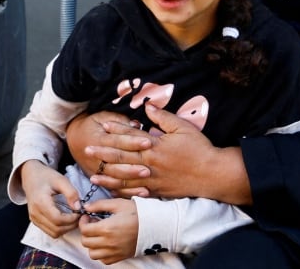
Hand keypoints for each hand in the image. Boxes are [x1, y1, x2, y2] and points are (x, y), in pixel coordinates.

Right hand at [19, 160, 80, 237]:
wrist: (31, 176)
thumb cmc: (46, 176)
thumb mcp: (61, 180)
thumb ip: (71, 193)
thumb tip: (78, 208)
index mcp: (40, 202)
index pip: (58, 219)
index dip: (71, 219)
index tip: (80, 212)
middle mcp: (35, 213)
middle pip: (56, 229)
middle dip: (71, 225)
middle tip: (79, 216)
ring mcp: (34, 219)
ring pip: (53, 233)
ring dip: (66, 229)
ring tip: (73, 218)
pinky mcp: (35, 221)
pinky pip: (50, 231)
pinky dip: (60, 229)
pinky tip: (66, 219)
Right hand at [67, 112, 152, 196]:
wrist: (75, 137)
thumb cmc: (93, 124)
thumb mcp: (103, 116)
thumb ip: (120, 121)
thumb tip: (137, 124)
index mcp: (97, 138)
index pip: (117, 141)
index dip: (132, 142)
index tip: (148, 142)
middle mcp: (95, 157)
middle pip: (115, 162)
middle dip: (132, 166)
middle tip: (149, 168)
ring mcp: (95, 170)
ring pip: (115, 177)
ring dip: (131, 179)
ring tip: (146, 178)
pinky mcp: (99, 178)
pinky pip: (114, 188)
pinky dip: (128, 192)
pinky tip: (142, 192)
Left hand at [78, 198, 138, 264]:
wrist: (154, 225)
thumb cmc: (138, 213)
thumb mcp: (119, 204)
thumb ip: (100, 205)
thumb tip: (87, 207)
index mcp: (107, 228)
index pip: (84, 230)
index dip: (82, 222)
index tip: (87, 217)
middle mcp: (108, 243)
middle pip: (86, 242)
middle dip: (86, 232)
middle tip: (92, 224)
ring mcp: (114, 252)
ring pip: (92, 254)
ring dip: (92, 245)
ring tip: (98, 235)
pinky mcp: (120, 257)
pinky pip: (104, 260)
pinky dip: (101, 253)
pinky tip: (105, 244)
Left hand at [90, 105, 251, 203]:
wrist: (212, 174)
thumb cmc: (199, 148)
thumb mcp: (183, 127)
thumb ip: (163, 117)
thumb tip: (147, 106)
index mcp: (155, 145)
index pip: (130, 136)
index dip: (115, 130)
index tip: (101, 126)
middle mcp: (150, 163)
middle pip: (122, 157)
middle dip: (103, 153)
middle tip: (86, 150)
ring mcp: (152, 179)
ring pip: (125, 178)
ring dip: (107, 177)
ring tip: (91, 175)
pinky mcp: (157, 192)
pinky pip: (136, 193)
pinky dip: (123, 193)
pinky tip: (113, 192)